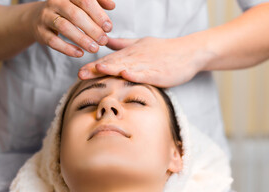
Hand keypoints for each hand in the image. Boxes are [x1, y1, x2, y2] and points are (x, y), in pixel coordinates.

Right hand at [30, 0, 114, 56]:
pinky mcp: (40, 32)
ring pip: (64, 28)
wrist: (38, 17)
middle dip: (92, 29)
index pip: (85, 1)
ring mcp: (46, 17)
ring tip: (95, 49)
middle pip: (75, 15)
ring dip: (82, 40)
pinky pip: (53, 41)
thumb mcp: (81, 3)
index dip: (98, 15)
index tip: (108, 28)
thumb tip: (112, 5)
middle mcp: (55, 2)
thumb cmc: (66, 10)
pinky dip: (67, 49)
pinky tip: (80, 53)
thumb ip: (98, 2)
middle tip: (103, 40)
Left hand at [78, 35, 211, 87]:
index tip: (80, 72)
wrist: (188, 52)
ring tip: (98, 69)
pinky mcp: (159, 72)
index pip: (109, 60)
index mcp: (130, 53)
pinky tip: (126, 73)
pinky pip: (146, 73)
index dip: (94, 66)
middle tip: (81, 73)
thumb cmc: (164, 50)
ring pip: (127, 66)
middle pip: (114, 63)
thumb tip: (105, 41)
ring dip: (112, 68)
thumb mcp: (141, 44)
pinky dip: (136, 73)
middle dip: (96, 69)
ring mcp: (147, 64)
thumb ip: (122, 45)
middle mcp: (136, 58)